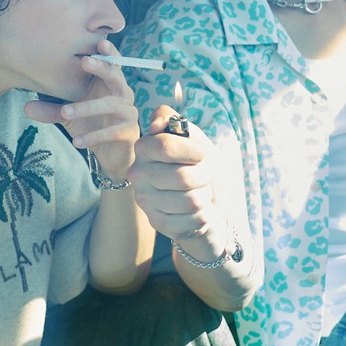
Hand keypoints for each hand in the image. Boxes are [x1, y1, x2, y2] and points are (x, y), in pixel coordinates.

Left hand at [24, 38, 139, 182]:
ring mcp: (128, 113)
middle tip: (84, 61)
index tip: (98, 41)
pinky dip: (93, 136)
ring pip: (111, 104)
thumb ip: (51, 110)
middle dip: (102, 67)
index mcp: (108, 84)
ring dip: (88, 106)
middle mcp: (122, 94)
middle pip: (116, 75)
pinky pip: (112, 132)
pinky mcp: (129, 133)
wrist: (111, 155)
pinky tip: (76, 142)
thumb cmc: (91, 125)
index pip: (110, 63)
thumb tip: (26, 106)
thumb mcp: (68, 116)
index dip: (108, 51)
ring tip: (65, 112)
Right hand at [128, 104, 226, 245]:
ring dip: (205, 196)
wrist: (207, 197)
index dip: (193, 151)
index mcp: (144, 148)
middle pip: (182, 178)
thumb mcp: (193, 136)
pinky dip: (204, 215)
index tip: (202, 154)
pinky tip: (196, 210)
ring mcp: (145, 200)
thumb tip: (156, 123)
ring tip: (200, 192)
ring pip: (190, 201)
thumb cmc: (198, 163)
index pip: (165, 146)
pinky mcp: (157, 223)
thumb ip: (175, 122)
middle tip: (205, 174)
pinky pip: (192, 220)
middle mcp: (138, 174)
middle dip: (204, 175)